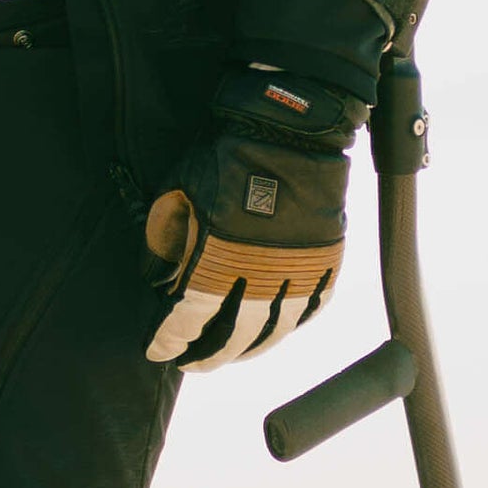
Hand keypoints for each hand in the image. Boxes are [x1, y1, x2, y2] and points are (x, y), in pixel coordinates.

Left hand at [143, 69, 352, 369]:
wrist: (288, 124)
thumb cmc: (223, 155)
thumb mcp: (175, 197)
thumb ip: (162, 247)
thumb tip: (158, 285)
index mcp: (216, 261)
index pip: (187, 319)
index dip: (170, 340)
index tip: (160, 351)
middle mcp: (260, 275)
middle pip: (232, 336)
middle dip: (208, 355)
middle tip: (194, 362)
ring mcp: (300, 270)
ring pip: (274, 330)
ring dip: (249, 349)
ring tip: (231, 353)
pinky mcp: (328, 259)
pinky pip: (312, 307)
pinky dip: (292, 324)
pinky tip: (276, 328)